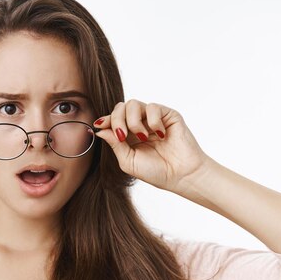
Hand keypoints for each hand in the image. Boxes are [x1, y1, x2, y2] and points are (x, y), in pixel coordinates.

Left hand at [93, 100, 211, 191]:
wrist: (181, 175)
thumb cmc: (156, 172)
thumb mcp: (128, 161)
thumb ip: (114, 145)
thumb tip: (99, 129)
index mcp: (128, 136)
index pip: (113, 119)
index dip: (105, 120)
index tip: (99, 125)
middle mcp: (139, 124)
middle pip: (120, 108)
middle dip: (117, 120)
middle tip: (122, 135)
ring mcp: (153, 119)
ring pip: (133, 104)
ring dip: (133, 121)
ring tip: (143, 137)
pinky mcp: (168, 115)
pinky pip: (153, 107)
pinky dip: (153, 121)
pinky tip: (160, 135)